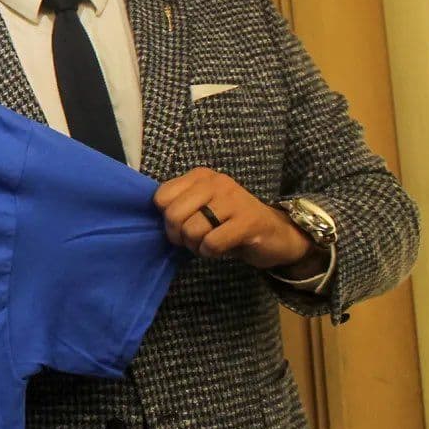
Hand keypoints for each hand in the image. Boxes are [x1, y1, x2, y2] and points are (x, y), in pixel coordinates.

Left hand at [153, 167, 320, 270]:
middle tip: (193, 241)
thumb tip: (152, 219)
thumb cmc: (230, 222)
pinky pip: (212, 243)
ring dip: (196, 246)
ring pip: (192, 230)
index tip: (181, 226)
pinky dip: (211, 252)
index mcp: (200, 176)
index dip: (166, 219)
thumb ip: (179, 206)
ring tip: (209, 243)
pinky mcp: (248, 221)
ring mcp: (233, 199)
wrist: (276, 234)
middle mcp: (216, 182)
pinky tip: (222, 248)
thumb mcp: (201, 207)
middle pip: (173, 215)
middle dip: (179, 236)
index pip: (161, 197)